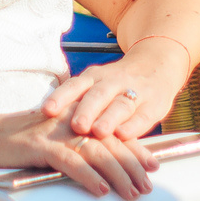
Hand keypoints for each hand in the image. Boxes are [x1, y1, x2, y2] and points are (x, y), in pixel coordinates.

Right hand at [0, 109, 160, 199]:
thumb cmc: (22, 142)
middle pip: (111, 141)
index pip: (113, 132)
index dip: (136, 149)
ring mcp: (56, 132)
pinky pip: (71, 162)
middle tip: (148, 187)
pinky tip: (102, 190)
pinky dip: (89, 177)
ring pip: (96, 152)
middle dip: (132, 165)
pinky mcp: (40, 146)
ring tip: (132, 193)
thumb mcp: (56, 140)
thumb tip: (106, 167)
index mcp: (77, 116)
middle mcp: (71, 120)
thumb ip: (78, 146)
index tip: (154, 166)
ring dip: (118, 174)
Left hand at [41, 41, 193, 141]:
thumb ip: (76, 102)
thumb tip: (42, 123)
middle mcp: (113, 81)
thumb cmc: (117, 84)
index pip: (75, 85)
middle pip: (98, 95)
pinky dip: (134, 126)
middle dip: (87, 110)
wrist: (158, 65)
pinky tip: (125, 135)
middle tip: (77, 125)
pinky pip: (143, 116)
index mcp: (95, 77)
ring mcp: (135, 92)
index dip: (61, 97)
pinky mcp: (154, 104)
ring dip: (110, 118)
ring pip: (121, 104)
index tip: (47, 111)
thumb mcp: (95, 85)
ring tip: (99, 132)